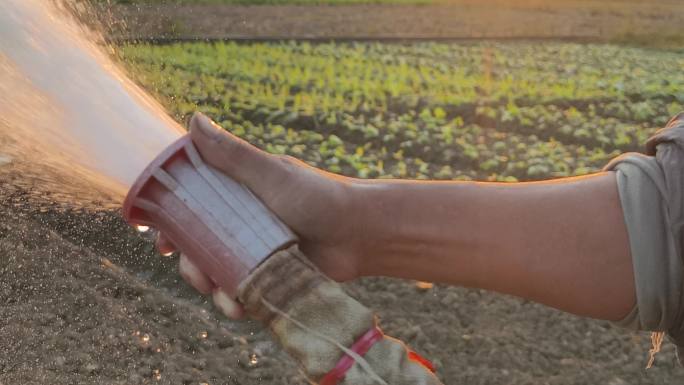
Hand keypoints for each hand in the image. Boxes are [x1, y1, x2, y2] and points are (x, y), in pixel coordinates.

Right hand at [157, 112, 363, 318]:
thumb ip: (233, 155)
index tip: (156, 236)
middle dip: (190, 264)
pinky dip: (237, 302)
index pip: (191, 206)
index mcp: (236, 194)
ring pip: (218, 274)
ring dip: (212, 289)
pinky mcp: (270, 277)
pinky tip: (241, 308)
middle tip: (194, 274)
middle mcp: (241, 224)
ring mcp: (255, 252)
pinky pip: (243, 293)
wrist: (362, 234)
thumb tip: (194, 119)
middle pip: (199, 247)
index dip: (170, 222)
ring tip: (224, 299)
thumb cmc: (318, 196)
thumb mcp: (272, 174)